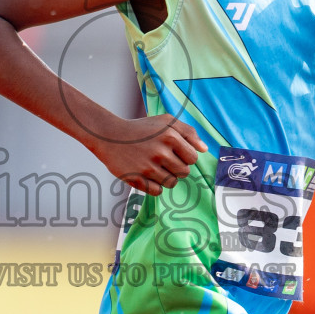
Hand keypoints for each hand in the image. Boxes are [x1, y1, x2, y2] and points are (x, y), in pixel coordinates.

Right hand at [90, 113, 207, 195]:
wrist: (110, 136)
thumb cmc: (141, 129)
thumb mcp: (165, 121)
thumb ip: (188, 132)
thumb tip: (204, 149)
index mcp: (170, 137)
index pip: (193, 158)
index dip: (186, 157)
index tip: (175, 153)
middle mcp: (160, 153)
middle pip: (184, 173)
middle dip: (177, 168)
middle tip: (164, 160)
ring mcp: (148, 168)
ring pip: (171, 183)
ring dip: (166, 177)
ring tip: (155, 167)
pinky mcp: (137, 179)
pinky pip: (157, 192)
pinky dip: (155, 186)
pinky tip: (147, 175)